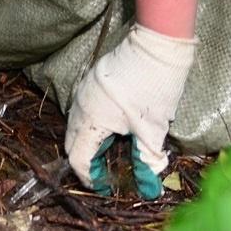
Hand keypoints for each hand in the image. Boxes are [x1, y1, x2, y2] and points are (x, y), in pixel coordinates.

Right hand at [64, 24, 196, 199]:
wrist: (157, 44)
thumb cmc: (155, 86)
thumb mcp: (153, 128)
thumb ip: (147, 159)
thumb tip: (150, 185)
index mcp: (91, 120)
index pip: (77, 158)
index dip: (89, 177)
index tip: (105, 186)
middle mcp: (80, 106)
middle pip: (72, 143)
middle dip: (87, 162)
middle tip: (107, 173)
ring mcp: (83, 91)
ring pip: (77, 126)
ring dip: (90, 143)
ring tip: (112, 152)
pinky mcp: (90, 81)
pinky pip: (83, 111)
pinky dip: (93, 126)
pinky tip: (113, 128)